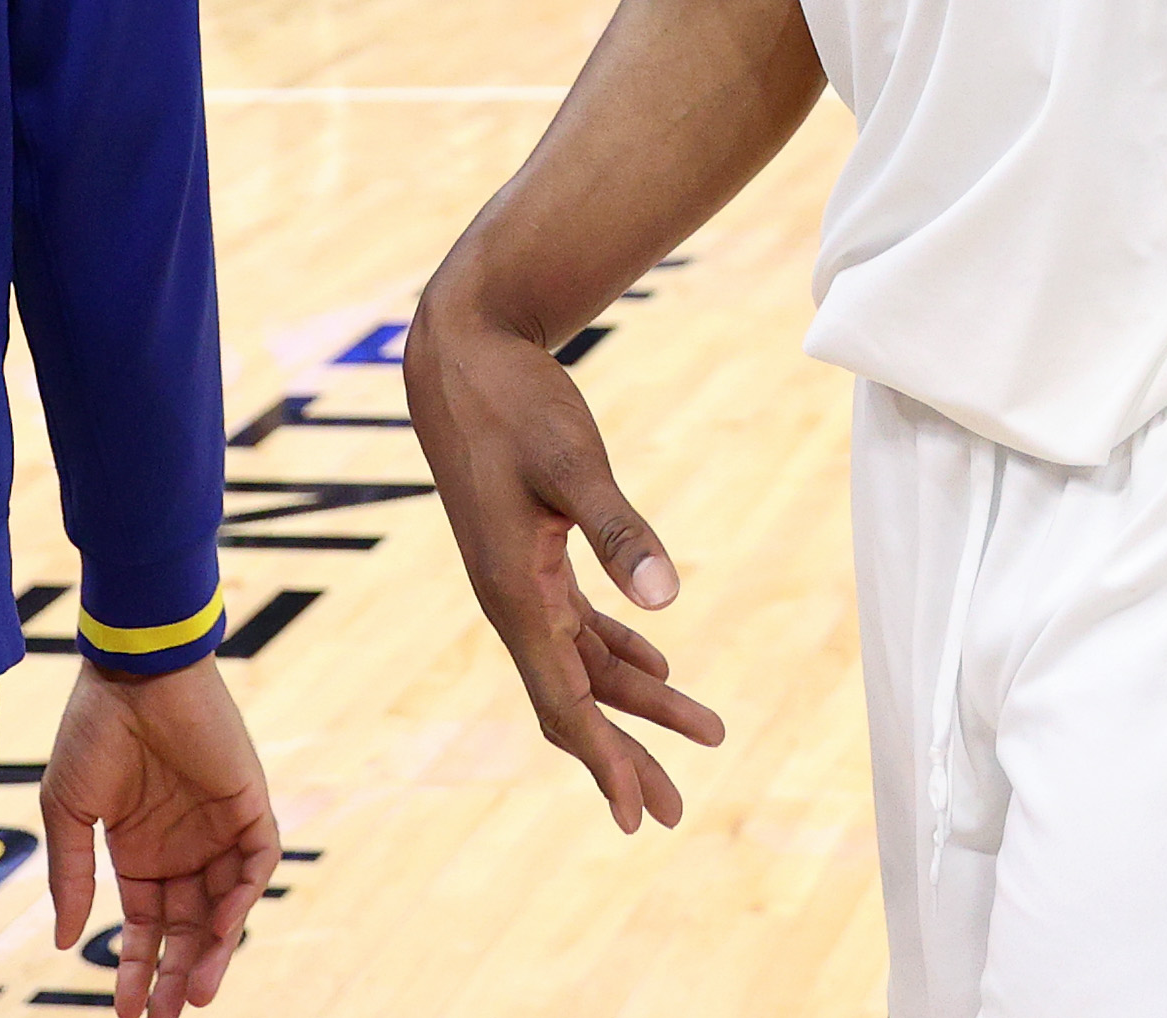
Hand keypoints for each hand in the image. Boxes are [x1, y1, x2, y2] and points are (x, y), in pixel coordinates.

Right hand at [42, 662, 279, 1017]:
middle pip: (187, 927)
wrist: (132, 672)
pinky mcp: (249, 800)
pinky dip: (242, 896)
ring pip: (224, 904)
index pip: (146, 928)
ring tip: (195, 994)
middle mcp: (182, 847)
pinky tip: (217, 928)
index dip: (136, 970)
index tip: (125, 1013)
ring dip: (214, 950)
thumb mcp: (69, 813)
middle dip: (177, 974)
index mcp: (139, 854)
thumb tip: (68, 943)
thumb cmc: (93, 732)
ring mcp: (217, 825)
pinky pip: (256, 860)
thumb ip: (71, 878)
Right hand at [404, 290, 726, 829]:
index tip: (642, 815)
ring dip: (638, 700)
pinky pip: (577, 622)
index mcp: (514, 595)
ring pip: (583, 663)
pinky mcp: (533, 549)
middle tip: (680, 809)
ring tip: (701, 733)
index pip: (566, 703)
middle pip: (577, 699)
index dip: (606, 761)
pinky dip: (617, 648)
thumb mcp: (573, 463)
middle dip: (629, 752)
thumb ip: (619, 531)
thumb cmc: (516, 402)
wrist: (465, 350)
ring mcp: (520, 576)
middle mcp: (512, 599)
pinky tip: (656, 660)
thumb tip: (669, 602)